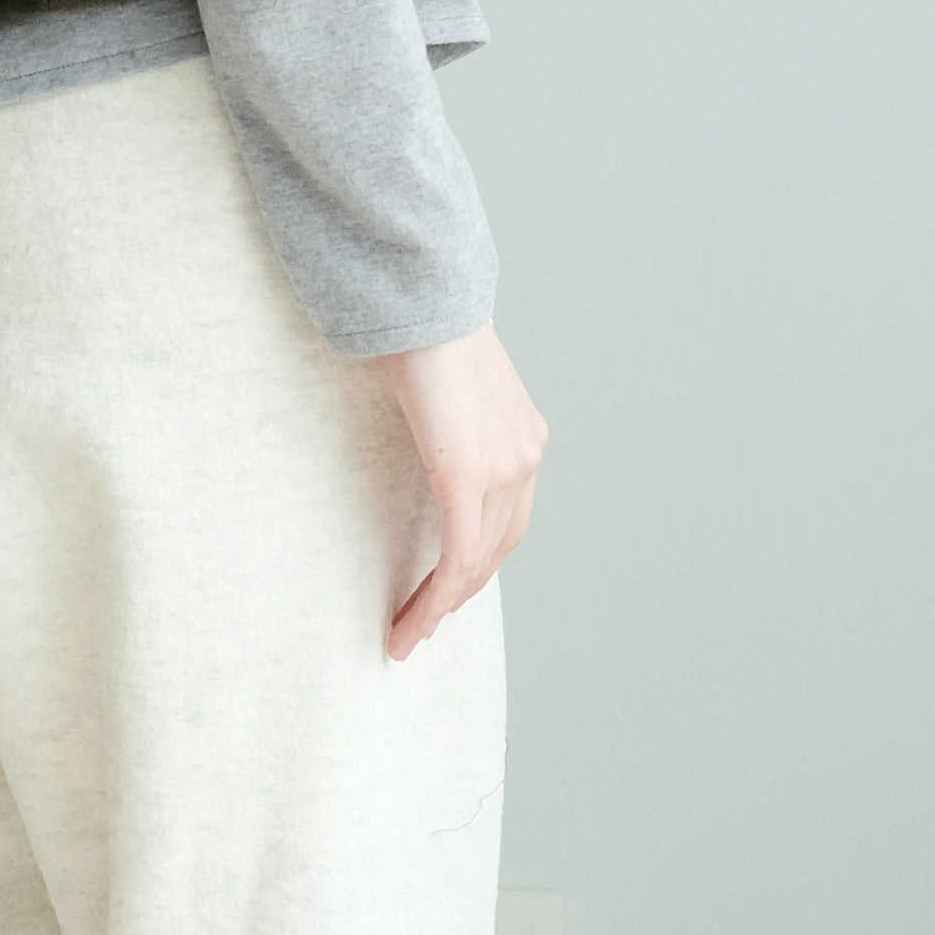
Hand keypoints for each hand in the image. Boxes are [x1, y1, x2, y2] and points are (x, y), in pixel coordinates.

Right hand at [376, 325, 544, 658]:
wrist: (421, 300)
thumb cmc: (420, 328)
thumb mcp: (447, 382)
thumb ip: (450, 416)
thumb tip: (425, 425)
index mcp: (525, 436)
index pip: (507, 519)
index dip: (477, 561)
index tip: (445, 588)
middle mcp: (526, 457)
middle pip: (499, 548)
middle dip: (460, 593)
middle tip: (422, 624)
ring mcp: (505, 470)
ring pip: (477, 563)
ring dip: (441, 606)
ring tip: (408, 634)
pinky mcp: (469, 479)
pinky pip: (456, 557)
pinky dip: (435, 598)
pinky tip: (411, 623)